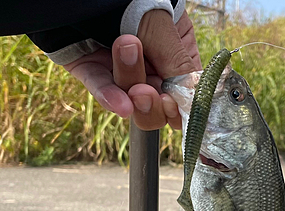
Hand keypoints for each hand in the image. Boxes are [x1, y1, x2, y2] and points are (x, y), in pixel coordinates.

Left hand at [64, 10, 200, 129]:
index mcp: (176, 56)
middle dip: (152, 105)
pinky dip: (109, 96)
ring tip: (126, 49)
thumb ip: (178, 67)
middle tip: (147, 92)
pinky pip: (100, 87)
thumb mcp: (163, 28)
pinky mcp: (92, 68)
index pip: (183, 95)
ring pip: (129, 98)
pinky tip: (119, 104)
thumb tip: (192, 106)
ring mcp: (121, 70)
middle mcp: (150, 67)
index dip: (179, 107)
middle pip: (156, 107)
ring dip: (130, 85)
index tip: (172, 104)